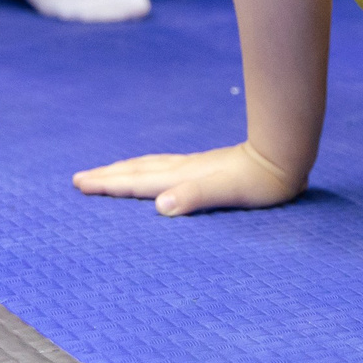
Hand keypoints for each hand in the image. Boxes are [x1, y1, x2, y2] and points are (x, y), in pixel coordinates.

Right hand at [72, 142, 305, 215]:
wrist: (283, 156)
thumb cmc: (259, 182)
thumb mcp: (228, 193)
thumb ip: (194, 197)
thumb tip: (160, 206)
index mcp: (182, 179)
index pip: (137, 183)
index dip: (108, 185)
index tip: (80, 184)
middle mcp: (183, 170)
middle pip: (137, 172)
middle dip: (107, 176)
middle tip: (78, 179)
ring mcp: (193, 166)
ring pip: (149, 167)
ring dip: (123, 170)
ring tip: (104, 172)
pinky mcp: (205, 167)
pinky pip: (163, 167)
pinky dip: (146, 169)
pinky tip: (152, 171)